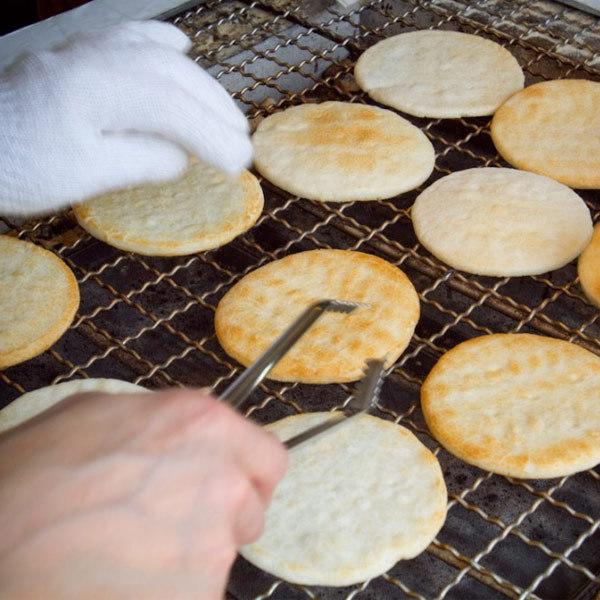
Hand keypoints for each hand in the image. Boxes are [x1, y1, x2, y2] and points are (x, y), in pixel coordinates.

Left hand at [0, 21, 252, 215]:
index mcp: (94, 87)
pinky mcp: (76, 55)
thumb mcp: (83, 176)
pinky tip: (180, 48)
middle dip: (215, 108)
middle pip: (172, 74)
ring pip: (156, 54)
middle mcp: (93, 56)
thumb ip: (140, 160)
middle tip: (243, 142)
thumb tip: (182, 156)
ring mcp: (83, 50)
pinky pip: (127, 38)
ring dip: (199, 83)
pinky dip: (160, 45)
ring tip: (226, 112)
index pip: (170, 105)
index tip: (239, 163)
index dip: (211, 133)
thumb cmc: (20, 169)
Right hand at [0, 389, 286, 598]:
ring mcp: (212, 544)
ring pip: (222, 554)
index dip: (248, 474)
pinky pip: (197, 592)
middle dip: (222, 516)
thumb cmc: (29, 478)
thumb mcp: (93, 415)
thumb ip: (159, 416)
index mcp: (202, 423)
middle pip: (250, 508)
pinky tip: (125, 580)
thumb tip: (186, 429)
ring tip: (131, 552)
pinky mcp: (197, 597)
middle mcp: (222, 479)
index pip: (267, 457)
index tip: (229, 485)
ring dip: (190, 555)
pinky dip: (171, 590)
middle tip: (169, 522)